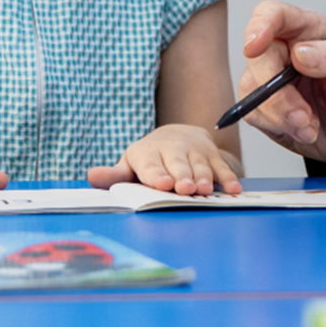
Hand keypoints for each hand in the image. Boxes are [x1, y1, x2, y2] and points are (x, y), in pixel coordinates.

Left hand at [87, 125, 242, 195]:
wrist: (177, 135)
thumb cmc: (149, 160)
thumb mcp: (130, 165)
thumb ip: (113, 176)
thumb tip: (91, 177)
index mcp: (146, 153)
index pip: (151, 164)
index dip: (157, 174)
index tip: (162, 183)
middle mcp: (172, 148)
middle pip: (178, 163)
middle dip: (182, 176)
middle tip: (185, 188)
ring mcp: (194, 151)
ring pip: (200, 165)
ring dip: (204, 177)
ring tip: (205, 190)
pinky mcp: (212, 154)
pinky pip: (222, 167)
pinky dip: (229, 178)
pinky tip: (234, 189)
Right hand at [236, 1, 325, 162]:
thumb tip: (302, 52)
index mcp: (309, 30)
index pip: (275, 14)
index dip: (260, 24)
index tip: (255, 47)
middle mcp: (285, 49)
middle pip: (257, 56)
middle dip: (278, 94)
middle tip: (303, 115)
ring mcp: (271, 77)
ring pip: (252, 88)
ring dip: (281, 115)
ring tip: (310, 123)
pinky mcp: (263, 104)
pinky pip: (253, 112)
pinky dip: (279, 126)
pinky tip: (303, 129)